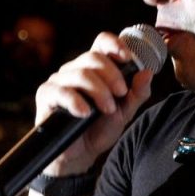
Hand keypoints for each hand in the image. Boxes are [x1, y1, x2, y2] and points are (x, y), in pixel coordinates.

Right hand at [34, 32, 153, 174]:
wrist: (81, 154)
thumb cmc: (101, 127)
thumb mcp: (125, 110)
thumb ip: (138, 92)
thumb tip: (148, 72)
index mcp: (95, 67)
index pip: (102, 41)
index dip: (115, 44)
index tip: (128, 58)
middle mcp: (76, 68)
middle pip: (93, 57)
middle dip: (112, 75)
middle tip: (121, 94)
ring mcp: (59, 80)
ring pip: (80, 73)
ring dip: (99, 91)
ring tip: (108, 110)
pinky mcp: (47, 95)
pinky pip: (61, 91)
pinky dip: (77, 102)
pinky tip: (86, 113)